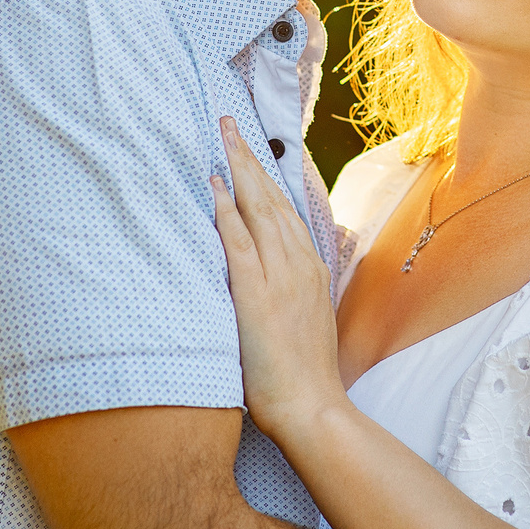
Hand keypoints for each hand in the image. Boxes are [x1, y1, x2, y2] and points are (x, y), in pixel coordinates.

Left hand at [213, 118, 348, 444]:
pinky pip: (240, 244)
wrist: (312, 407)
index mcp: (309, 268)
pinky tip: (217, 186)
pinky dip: (229, 211)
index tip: (249, 149)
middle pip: (272, 198)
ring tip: (222, 136)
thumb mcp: (305, 318)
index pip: (285, 209)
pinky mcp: (257, 296)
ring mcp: (280, 278)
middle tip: (229, 122)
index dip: (265, 175)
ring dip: (239, 169)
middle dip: (249, 157)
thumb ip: (292, 288)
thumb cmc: (303, 372)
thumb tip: (275, 270)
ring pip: (258, 210)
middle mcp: (298, 264)